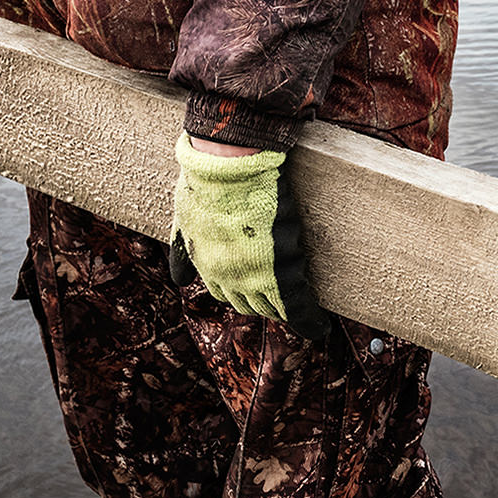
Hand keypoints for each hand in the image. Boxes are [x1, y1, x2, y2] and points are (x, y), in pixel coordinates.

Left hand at [167, 134, 333, 338]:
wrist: (226, 169)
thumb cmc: (207, 185)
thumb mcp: (185, 224)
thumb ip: (183, 253)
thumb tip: (178, 280)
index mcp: (207, 267)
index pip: (227, 294)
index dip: (243, 292)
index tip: (256, 290)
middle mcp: (228, 279)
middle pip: (250, 304)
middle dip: (266, 305)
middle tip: (284, 303)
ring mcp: (254, 277)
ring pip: (274, 308)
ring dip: (289, 313)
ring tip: (306, 318)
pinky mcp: (280, 271)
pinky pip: (297, 306)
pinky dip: (309, 321)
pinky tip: (319, 328)